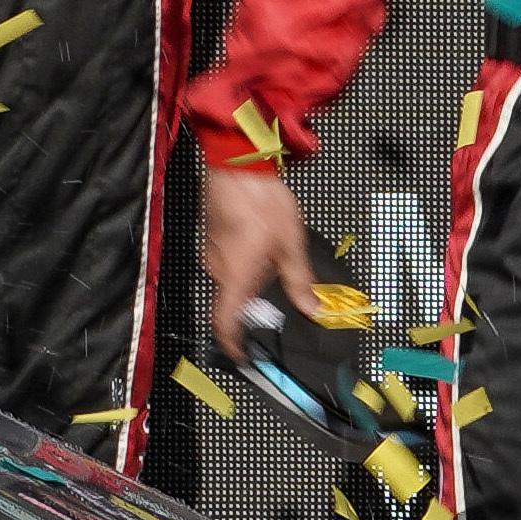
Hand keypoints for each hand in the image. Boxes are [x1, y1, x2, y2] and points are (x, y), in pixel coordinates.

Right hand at [199, 161, 322, 356]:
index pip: (225, 322)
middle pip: (233, 296)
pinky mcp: (208, 233)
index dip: (232, 344)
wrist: (236, 162)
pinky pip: (224, 256)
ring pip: (230, 273)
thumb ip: (300, 282)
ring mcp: (209, 249)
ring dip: (249, 271)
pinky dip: (240, 255)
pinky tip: (257, 236)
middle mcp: (217, 268)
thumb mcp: (292, 245)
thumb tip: (312, 310)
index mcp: (236, 277)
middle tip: (276, 280)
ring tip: (270, 250)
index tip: (242, 356)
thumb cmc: (263, 202)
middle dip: (254, 294)